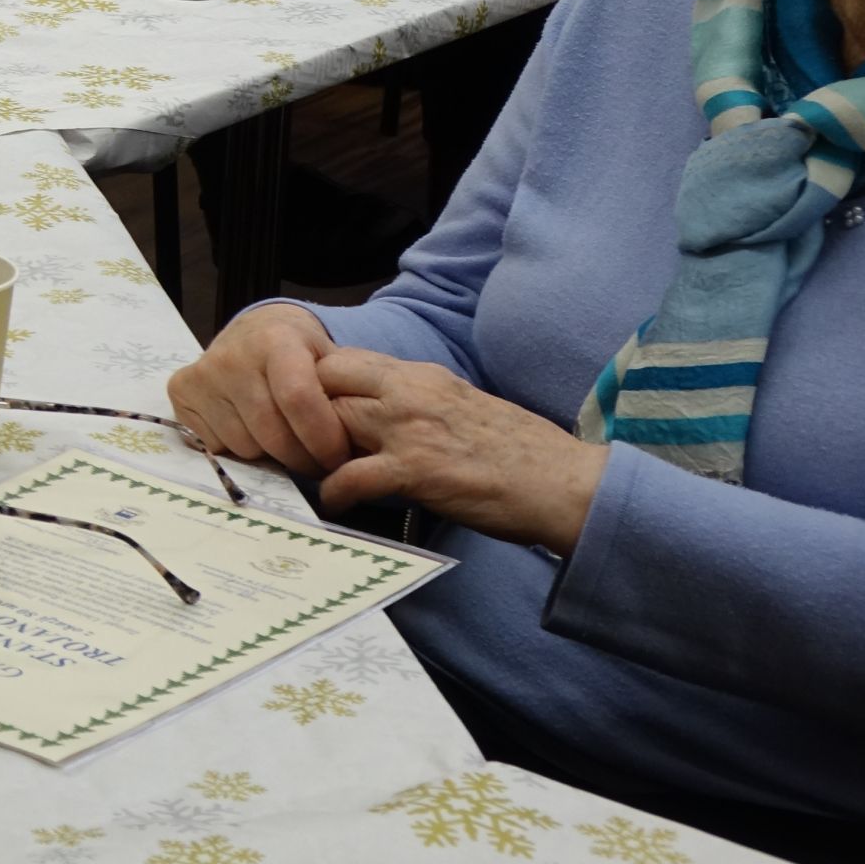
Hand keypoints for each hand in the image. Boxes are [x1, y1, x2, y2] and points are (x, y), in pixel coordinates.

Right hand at [166, 304, 351, 476]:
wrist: (256, 331)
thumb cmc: (302, 353)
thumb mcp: (331, 361)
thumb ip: (343, 395)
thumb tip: (358, 445)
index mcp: (274, 340)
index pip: (298, 400)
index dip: (323, 439)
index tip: (338, 458)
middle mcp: (231, 355)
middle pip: (271, 432)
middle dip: (302, 459)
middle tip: (319, 463)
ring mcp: (202, 374)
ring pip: (245, 446)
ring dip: (272, 456)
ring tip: (286, 443)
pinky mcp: (180, 392)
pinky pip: (217, 446)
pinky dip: (241, 451)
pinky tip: (254, 434)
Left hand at [313, 348, 608, 553]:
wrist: (564, 483)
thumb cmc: (519, 451)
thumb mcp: (460, 404)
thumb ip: (417, 401)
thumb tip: (378, 409)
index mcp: (421, 375)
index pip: (344, 359)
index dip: (315, 383)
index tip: (306, 409)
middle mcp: (410, 391)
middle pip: (324, 381)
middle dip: (302, 409)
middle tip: (299, 440)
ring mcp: (411, 429)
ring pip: (329, 421)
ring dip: (311, 449)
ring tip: (312, 471)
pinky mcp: (416, 470)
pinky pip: (350, 476)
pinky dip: (333, 492)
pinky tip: (334, 503)